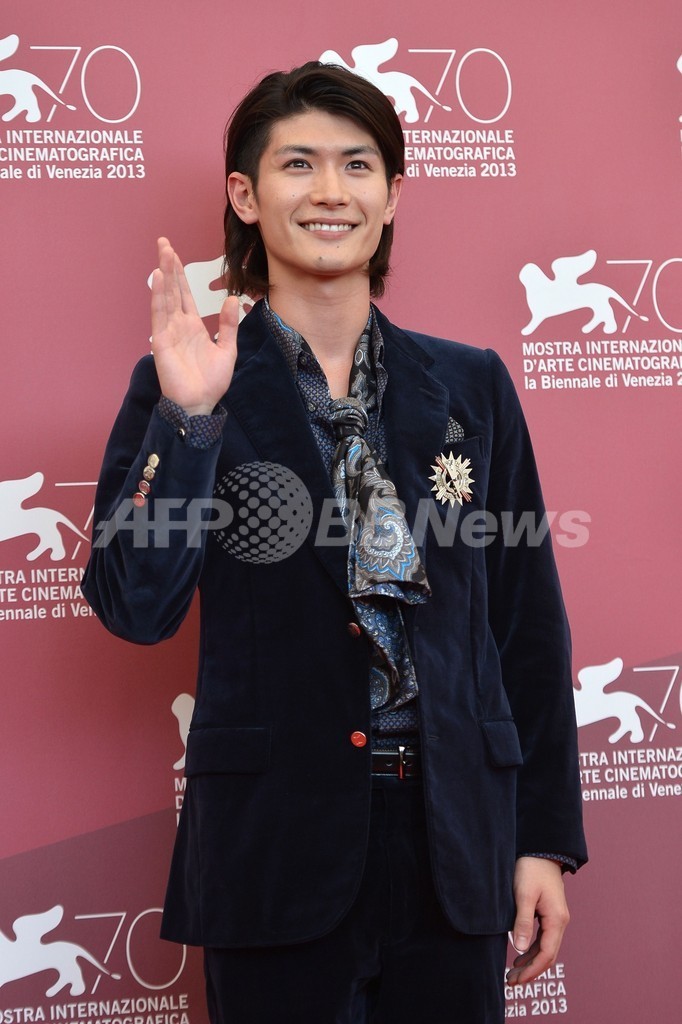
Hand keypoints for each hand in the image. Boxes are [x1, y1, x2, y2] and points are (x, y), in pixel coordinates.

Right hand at [150, 237, 238, 414]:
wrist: (201, 403)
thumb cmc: (211, 381)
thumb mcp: (227, 349)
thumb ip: (228, 324)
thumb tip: (232, 299)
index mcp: (192, 326)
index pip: (184, 294)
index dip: (180, 274)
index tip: (175, 254)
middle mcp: (178, 325)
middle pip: (172, 289)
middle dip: (168, 266)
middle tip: (163, 242)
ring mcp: (168, 332)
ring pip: (165, 297)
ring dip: (164, 274)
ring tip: (164, 252)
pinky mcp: (161, 341)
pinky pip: (160, 314)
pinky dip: (159, 296)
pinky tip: (159, 278)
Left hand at [506, 857, 569, 986]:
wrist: (541, 849)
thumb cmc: (531, 869)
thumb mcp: (524, 894)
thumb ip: (522, 921)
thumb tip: (518, 948)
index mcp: (556, 919)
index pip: (546, 955)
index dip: (531, 970)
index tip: (515, 979)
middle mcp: (560, 922)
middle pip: (547, 955)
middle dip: (530, 970)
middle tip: (510, 980)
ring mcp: (556, 918)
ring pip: (546, 948)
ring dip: (530, 961)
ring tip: (512, 971)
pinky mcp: (550, 913)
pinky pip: (543, 938)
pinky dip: (532, 949)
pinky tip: (519, 953)